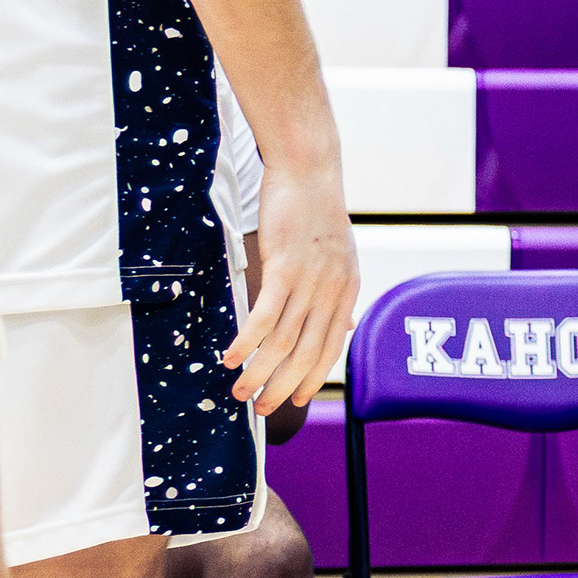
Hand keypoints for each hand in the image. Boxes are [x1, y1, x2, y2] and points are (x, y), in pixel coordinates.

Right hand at [226, 159, 357, 413]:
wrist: (310, 170)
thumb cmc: (316, 212)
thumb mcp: (339, 257)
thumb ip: (337, 297)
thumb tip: (342, 329)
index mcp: (347, 290)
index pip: (331, 347)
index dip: (311, 377)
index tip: (293, 399)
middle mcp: (333, 291)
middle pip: (307, 354)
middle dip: (281, 386)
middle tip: (259, 408)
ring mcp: (310, 281)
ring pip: (284, 341)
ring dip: (259, 371)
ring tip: (239, 391)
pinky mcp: (284, 267)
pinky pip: (265, 315)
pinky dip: (246, 342)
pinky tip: (230, 357)